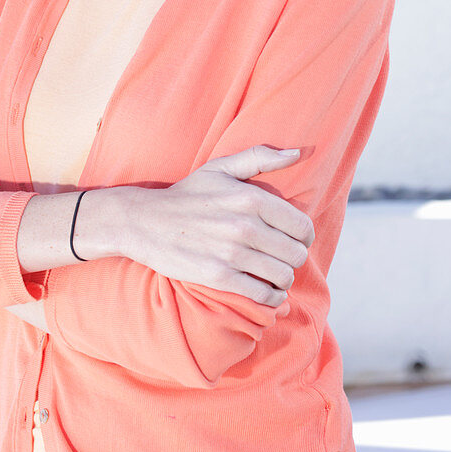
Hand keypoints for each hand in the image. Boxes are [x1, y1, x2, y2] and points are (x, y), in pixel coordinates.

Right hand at [115, 145, 314, 306]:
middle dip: (294, 258)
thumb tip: (297, 154)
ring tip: (275, 276)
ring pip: (283, 276)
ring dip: (283, 279)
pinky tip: (267, 292)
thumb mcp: (221, 168)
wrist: (146, 222)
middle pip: (296, 254)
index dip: (304, 237)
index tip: (294, 240)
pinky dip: (271, 298)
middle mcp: (245, 225)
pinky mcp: (219, 277)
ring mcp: (232, 253)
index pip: (302, 227)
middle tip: (282, 258)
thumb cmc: (188, 194)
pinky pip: (263, 295)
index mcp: (251, 198)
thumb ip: (261, 157)